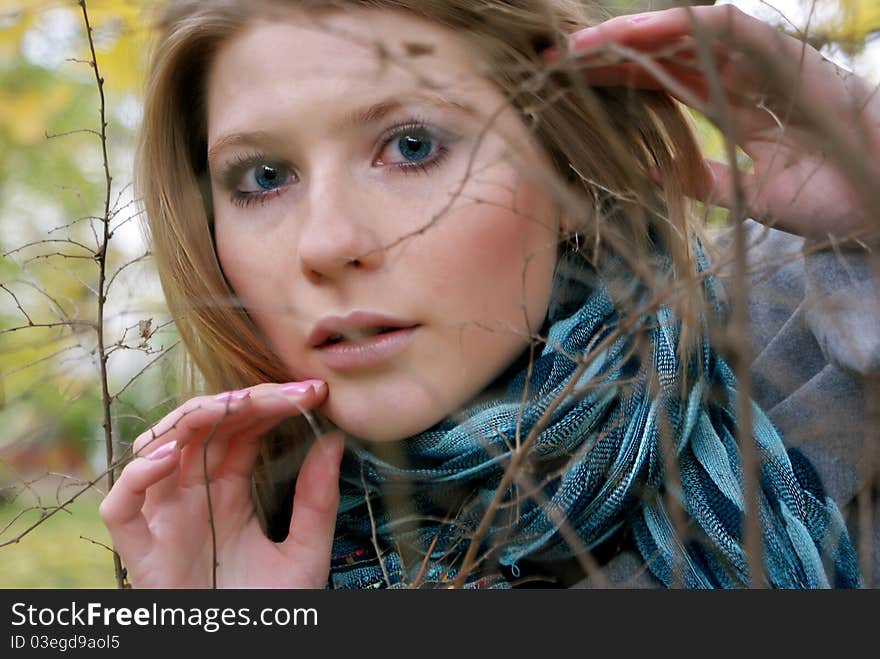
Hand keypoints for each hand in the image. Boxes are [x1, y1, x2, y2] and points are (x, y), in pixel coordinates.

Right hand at [99, 381, 341, 587]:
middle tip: (289, 391)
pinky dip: (137, 476)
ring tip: (238, 404)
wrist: (243, 653)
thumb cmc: (270, 608)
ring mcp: (163, 520)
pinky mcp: (141, 551)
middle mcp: (191, 496)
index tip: (312, 392)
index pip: (240, 431)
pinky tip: (172, 455)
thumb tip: (335, 440)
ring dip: (192, 420)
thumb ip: (317, 501)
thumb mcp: (306, 553)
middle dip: (243, 401)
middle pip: (203, 429)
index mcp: (227, 491)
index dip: (270, 405)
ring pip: (157, 450)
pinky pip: (121, 506)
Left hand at [553, 5, 879, 239]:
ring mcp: (760, 64)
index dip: (611, 85)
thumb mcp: (745, 194)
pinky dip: (684, 25)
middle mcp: (739, 80)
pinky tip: (636, 31)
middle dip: (605, 57)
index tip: (562, 92)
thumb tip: (647, 175)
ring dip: (630, 37)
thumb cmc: (827, 196)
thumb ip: (701, 178)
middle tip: (549, 63)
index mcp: (729, 109)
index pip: (657, 87)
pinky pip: (729, 29)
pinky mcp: (785, 55)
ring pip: (685, 36)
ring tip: (578, 47)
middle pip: (659, 58)